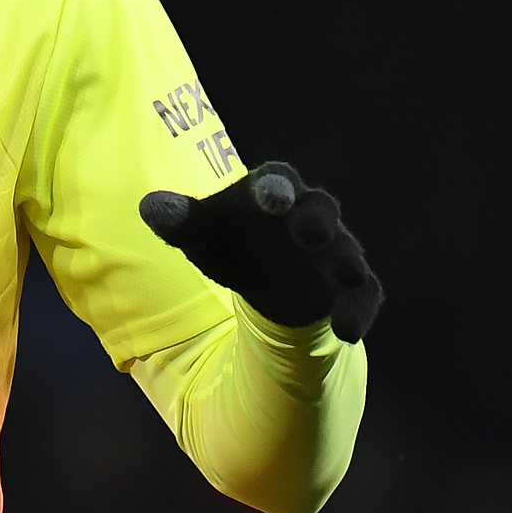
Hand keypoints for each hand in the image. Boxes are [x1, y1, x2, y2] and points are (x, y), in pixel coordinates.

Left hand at [139, 161, 382, 341]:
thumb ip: (180, 221)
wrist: (262, 278)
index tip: (269, 199)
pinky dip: (356, 310)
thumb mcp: (201, 234)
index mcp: (272, 192)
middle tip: (309, 232)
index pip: (277, 181)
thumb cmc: (230, 241)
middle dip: (315, 220)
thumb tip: (149, 208)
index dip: (275, 188)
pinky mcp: (349, 286)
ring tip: (341, 275)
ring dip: (344, 261)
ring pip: (346, 251)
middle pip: (320, 209)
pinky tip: (348, 331)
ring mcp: (334, 250)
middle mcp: (310, 215)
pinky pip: (362, 294)